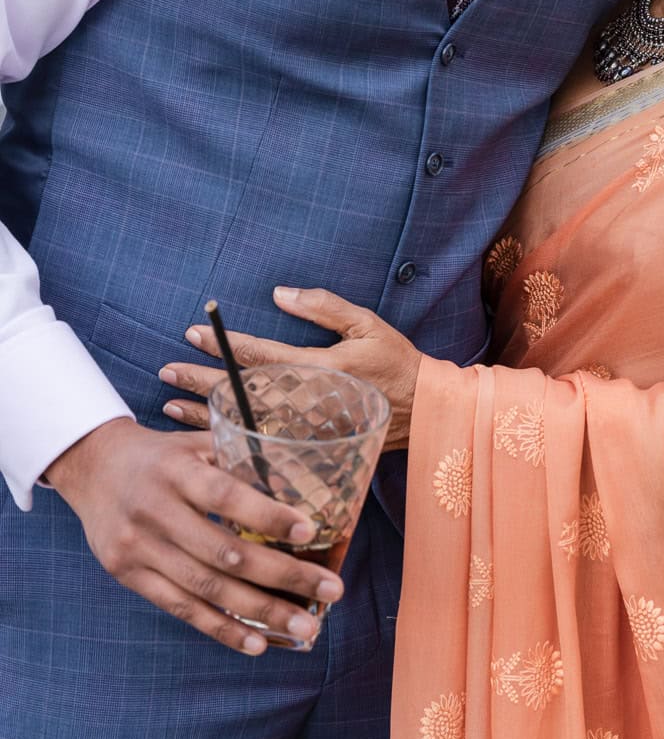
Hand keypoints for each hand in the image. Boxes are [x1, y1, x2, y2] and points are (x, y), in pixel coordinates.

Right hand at [44, 415, 343, 652]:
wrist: (92, 467)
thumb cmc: (161, 455)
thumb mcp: (195, 442)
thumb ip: (240, 460)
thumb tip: (300, 485)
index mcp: (176, 471)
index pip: (226, 496)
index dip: (267, 516)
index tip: (309, 531)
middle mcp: (156, 511)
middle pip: (225, 553)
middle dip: (284, 576)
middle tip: (331, 590)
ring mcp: (140, 548)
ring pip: (207, 589)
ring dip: (262, 612)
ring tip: (305, 627)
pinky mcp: (130, 575)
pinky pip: (181, 609)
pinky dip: (221, 629)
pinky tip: (257, 644)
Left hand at [159, 285, 419, 452]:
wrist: (424, 411)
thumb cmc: (395, 362)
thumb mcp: (366, 323)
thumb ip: (323, 307)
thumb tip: (280, 293)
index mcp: (318, 367)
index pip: (259, 354)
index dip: (223, 344)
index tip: (191, 332)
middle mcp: (306, 401)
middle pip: (242, 391)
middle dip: (200, 380)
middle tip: (164, 372)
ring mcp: (305, 428)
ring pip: (245, 420)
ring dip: (205, 413)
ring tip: (169, 404)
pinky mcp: (308, 445)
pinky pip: (261, 443)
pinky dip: (231, 438)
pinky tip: (206, 434)